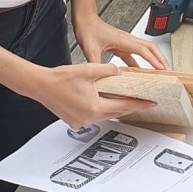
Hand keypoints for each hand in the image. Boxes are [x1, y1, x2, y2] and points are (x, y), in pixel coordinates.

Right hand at [25, 61, 154, 128]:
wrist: (41, 85)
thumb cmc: (60, 78)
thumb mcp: (89, 69)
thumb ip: (108, 70)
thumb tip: (119, 72)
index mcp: (94, 107)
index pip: (123, 106)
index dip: (139, 104)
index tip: (151, 103)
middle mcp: (88, 118)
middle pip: (115, 113)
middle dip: (130, 107)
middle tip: (144, 102)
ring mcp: (81, 122)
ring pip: (105, 115)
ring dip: (115, 108)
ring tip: (127, 101)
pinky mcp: (75, 121)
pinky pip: (94, 116)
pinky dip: (102, 109)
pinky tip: (105, 101)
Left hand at [75, 14, 169, 71]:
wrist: (85, 20)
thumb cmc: (88, 30)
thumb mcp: (90, 49)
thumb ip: (96, 64)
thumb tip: (100, 76)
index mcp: (123, 40)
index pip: (144, 50)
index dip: (154, 59)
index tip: (162, 68)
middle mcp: (128, 40)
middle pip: (151, 48)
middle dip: (161, 58)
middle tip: (168, 70)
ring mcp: (126, 42)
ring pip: (146, 50)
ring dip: (155, 59)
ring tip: (161, 71)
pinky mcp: (122, 45)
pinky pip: (135, 55)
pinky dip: (142, 62)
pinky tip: (141, 72)